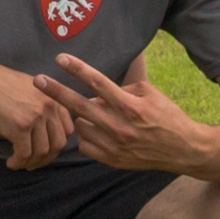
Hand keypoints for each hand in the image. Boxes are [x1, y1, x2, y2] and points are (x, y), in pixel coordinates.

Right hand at [0, 61, 74, 170]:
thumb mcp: (30, 88)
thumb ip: (42, 105)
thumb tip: (43, 127)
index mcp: (54, 98)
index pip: (67, 130)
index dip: (56, 144)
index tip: (45, 151)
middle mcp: (49, 108)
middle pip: (57, 143)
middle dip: (46, 158)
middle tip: (33, 163)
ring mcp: (35, 118)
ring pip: (41, 151)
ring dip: (31, 162)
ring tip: (19, 163)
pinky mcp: (19, 127)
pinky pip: (24, 154)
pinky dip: (18, 162)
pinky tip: (11, 162)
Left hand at [35, 54, 213, 170]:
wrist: (181, 150)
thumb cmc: (167, 117)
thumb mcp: (150, 94)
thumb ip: (122, 90)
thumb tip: (97, 93)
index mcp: (130, 106)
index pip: (98, 83)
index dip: (78, 69)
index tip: (60, 58)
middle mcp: (119, 126)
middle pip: (79, 106)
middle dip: (56, 92)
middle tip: (38, 81)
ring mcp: (114, 146)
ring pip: (81, 125)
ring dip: (84, 117)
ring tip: (101, 116)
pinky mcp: (111, 160)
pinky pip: (85, 144)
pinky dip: (88, 135)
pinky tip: (100, 131)